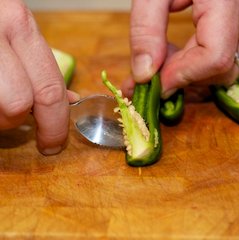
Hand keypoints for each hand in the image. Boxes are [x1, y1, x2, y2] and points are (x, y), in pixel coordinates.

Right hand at [0, 0, 78, 154]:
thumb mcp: (20, 37)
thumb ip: (43, 68)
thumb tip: (71, 100)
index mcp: (20, 27)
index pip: (49, 90)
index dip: (55, 125)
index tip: (54, 143)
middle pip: (18, 103)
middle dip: (19, 120)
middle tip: (15, 119)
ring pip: (0, 109)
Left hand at [123, 0, 238, 98]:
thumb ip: (145, 30)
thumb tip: (144, 74)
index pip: (214, 58)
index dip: (182, 77)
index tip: (154, 83)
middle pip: (220, 69)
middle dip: (182, 78)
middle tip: (151, 73)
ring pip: (224, 68)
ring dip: (190, 73)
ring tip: (163, 58)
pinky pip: (224, 58)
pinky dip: (197, 64)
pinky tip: (176, 53)